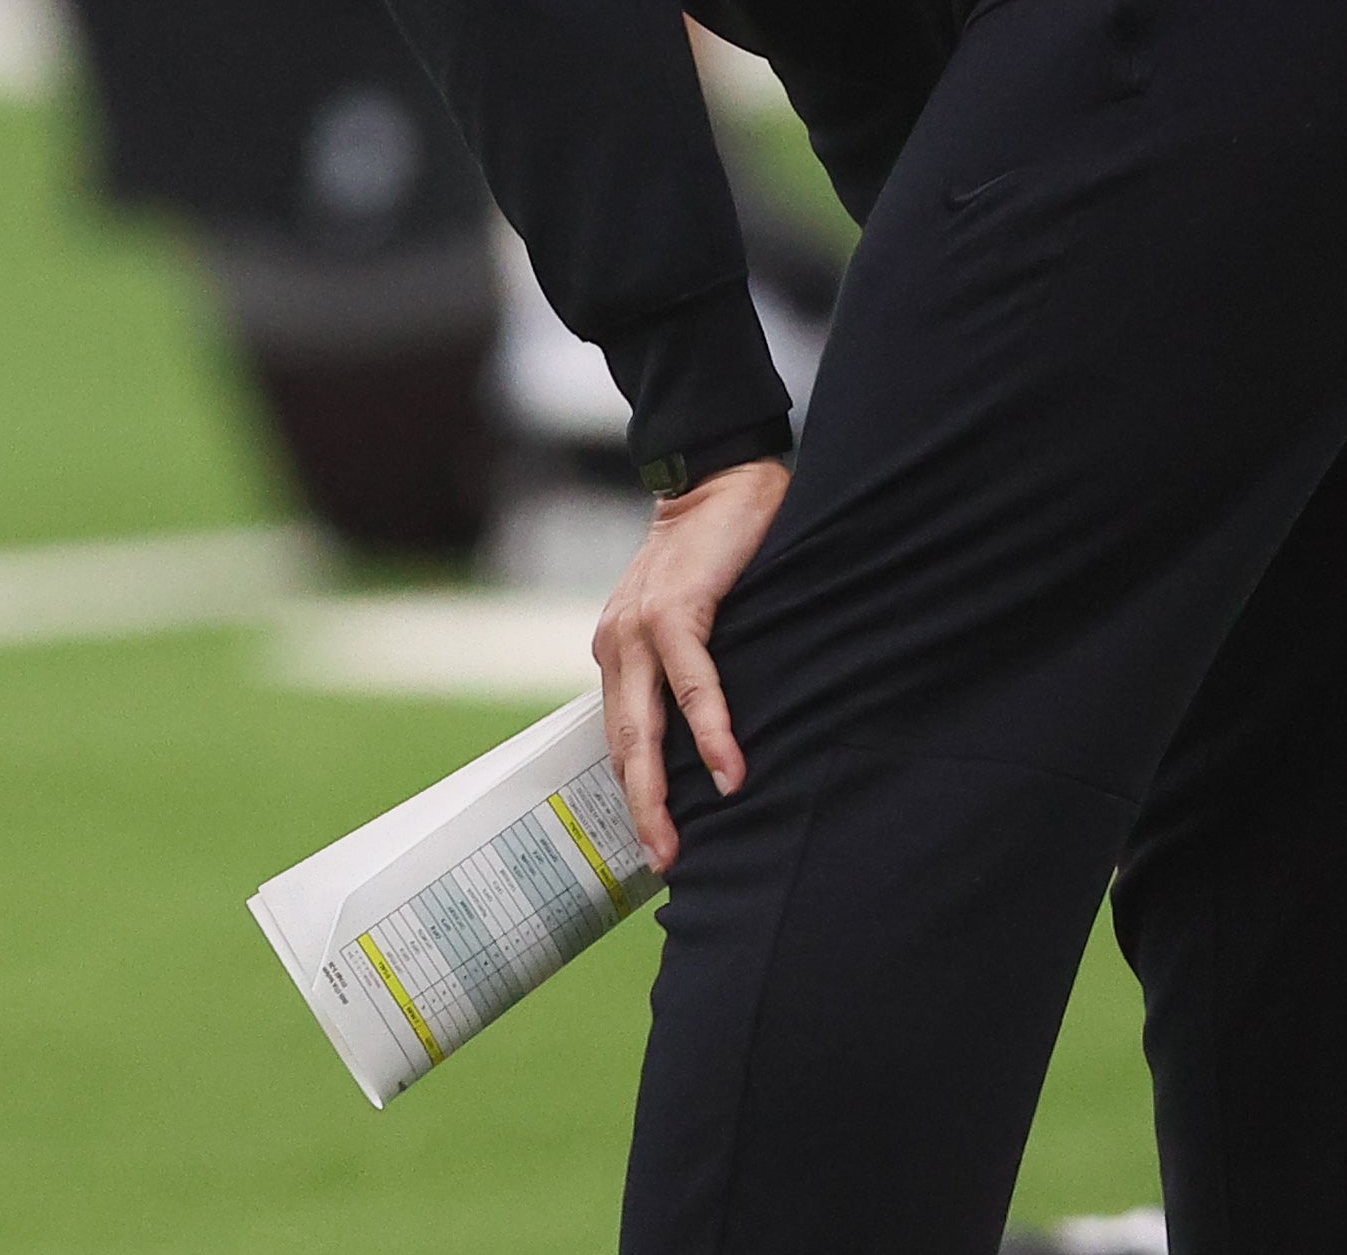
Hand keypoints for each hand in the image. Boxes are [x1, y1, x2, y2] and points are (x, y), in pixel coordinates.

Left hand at [593, 456, 789, 874]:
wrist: (717, 482)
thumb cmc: (716, 561)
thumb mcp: (693, 626)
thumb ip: (690, 674)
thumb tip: (719, 742)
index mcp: (618, 656)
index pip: (621, 738)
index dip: (635, 792)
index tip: (653, 844)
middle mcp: (617, 647)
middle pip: (623, 745)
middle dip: (639, 809)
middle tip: (660, 863)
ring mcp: (639, 628)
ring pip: (645, 724)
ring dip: (662, 788)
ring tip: (678, 841)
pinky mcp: (675, 609)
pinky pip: (691, 682)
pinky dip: (710, 728)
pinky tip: (729, 768)